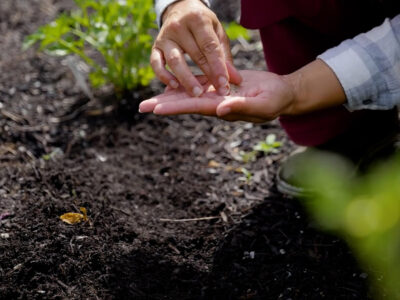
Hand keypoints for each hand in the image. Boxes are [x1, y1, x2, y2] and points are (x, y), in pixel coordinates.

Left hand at [139, 70, 294, 122]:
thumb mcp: (262, 105)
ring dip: (170, 95)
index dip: (176, 107)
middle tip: (141, 107)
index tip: (156, 109)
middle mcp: (215, 103)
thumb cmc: (276, 101)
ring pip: (189, 93)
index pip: (195, 107)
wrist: (282, 93)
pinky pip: (199, 84)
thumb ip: (242, 107)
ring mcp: (217, 94)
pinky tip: (171, 83)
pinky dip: (185, 84)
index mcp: (223, 108)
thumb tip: (220, 110)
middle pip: (185, 102)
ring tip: (151, 97)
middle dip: (164, 104)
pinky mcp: (220, 85)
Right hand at [151, 0, 241, 96]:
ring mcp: (165, 37)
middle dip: (208, 76)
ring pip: (175, 61)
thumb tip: (235, 80)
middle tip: (218, 93)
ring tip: (197, 94)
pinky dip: (164, 76)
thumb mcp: (217, 33)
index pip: (210, 47)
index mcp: (198, 19)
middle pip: (195, 55)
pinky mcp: (155, 47)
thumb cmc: (203, 25)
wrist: (180, 9)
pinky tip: (175, 86)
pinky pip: (156, 64)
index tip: (225, 84)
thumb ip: (225, 56)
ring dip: (186, 79)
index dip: (218, 67)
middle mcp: (179, 26)